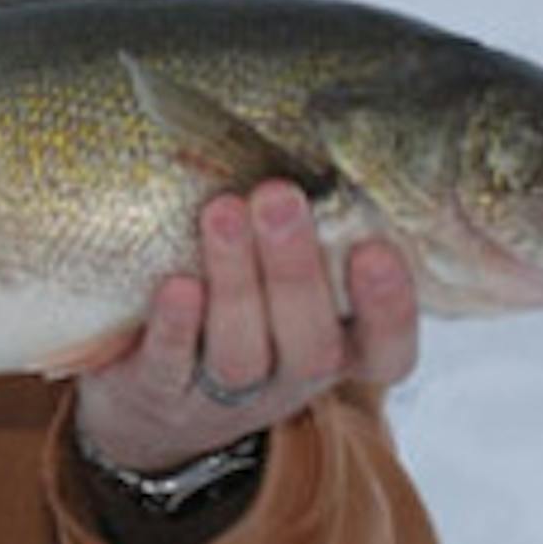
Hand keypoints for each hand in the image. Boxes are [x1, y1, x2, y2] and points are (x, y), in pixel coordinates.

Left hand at [75, 179, 419, 474]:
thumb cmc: (236, 310)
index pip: (386, 349)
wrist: (152, 404)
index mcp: (336, 351)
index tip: (376, 249)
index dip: (389, 308)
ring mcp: (224, 398)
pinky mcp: (160, 395)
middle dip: (295, 269)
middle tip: (280, 197)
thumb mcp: (284, 283)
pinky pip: (171, 367)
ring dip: (235, 281)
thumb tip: (319, 139)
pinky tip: (177, 284)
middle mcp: (288, 380)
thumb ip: (310, 229)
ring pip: (240, 354)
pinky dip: (177, 326)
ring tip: (223, 212)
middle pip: (308, 344)